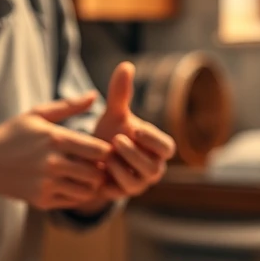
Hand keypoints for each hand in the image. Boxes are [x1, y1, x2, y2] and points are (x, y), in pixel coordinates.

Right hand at [0, 93, 113, 209]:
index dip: (107, 151)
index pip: (100, 150)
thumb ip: (68, 106)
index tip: (102, 150)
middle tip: (98, 166)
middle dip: (100, 170)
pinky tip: (71, 184)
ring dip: (90, 184)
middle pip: (97, 173)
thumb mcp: (36, 115)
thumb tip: (94, 95)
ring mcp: (47, 184)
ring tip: (85, 176)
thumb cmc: (12, 134)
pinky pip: (72, 202)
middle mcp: (53, 163)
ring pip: (87, 191)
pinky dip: (76, 195)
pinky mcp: (41, 200)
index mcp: (56, 138)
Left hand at [92, 62, 175, 198]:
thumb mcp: (114, 113)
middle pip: (153, 167)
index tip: (137, 129)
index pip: (167, 148)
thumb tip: (126, 65)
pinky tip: (97, 169)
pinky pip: (118, 193)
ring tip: (107, 155)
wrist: (92, 157)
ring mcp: (138, 184)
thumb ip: (121, 93)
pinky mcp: (120, 195)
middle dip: (135, 154)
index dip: (154, 140)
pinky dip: (108, 181)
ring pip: (136, 182)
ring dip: (122, 168)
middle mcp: (152, 169)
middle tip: (117, 140)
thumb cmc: (110, 132)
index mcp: (157, 149)